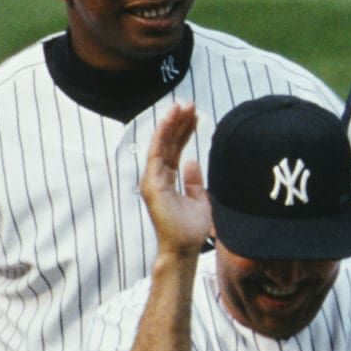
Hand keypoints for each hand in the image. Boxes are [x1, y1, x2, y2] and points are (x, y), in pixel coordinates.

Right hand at [140, 104, 211, 258]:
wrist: (185, 248)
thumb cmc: (192, 228)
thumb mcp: (199, 199)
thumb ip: (194, 181)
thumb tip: (192, 161)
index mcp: (168, 179)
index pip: (175, 148)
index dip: (184, 130)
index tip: (194, 113)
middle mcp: (157, 177)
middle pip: (168, 143)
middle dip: (178, 122)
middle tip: (188, 102)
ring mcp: (152, 180)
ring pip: (161, 145)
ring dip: (170, 124)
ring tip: (180, 106)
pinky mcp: (151, 185)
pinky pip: (157, 155)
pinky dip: (162, 137)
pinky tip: (169, 121)